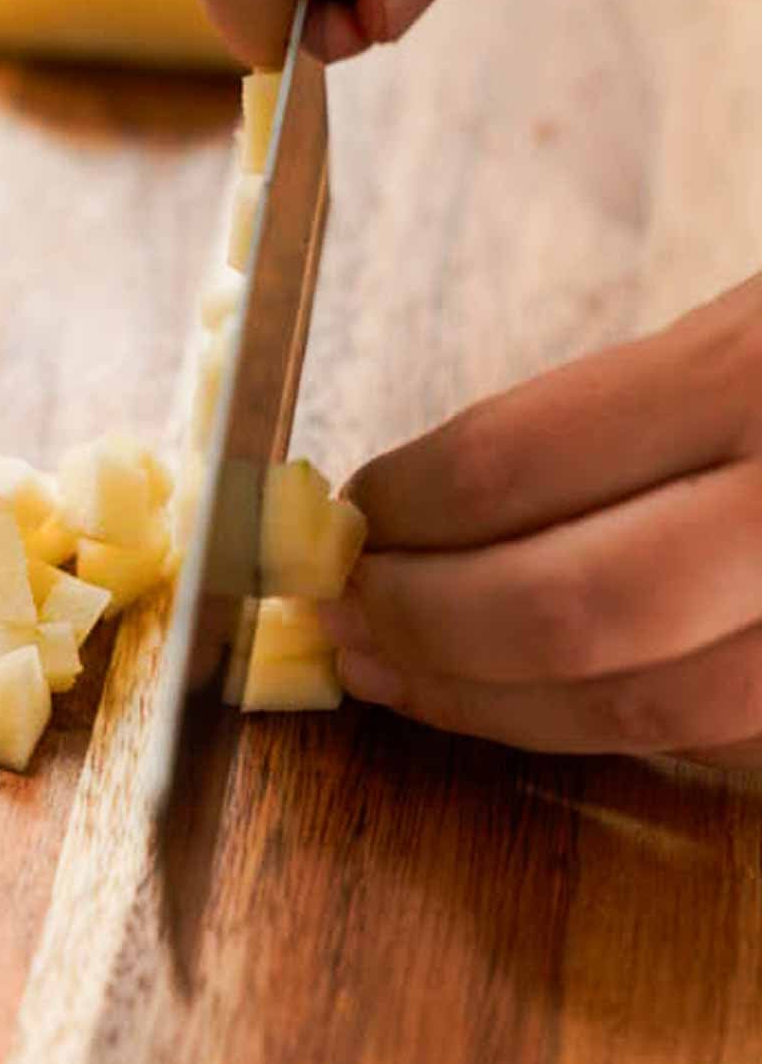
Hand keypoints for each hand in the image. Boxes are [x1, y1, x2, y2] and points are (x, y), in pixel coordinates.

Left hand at [322, 277, 761, 767]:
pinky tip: (527, 699)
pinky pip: (706, 743)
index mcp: (745, 378)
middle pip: (563, 611)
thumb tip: (425, 497)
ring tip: (397, 675)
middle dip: (423, 624)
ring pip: (635, 709)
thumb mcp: (744, 320)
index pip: (516, 463)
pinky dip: (595, 726)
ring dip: (487, 703)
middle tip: (342, 615)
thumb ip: (616, 400)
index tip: (343, 519)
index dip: (403, 509)